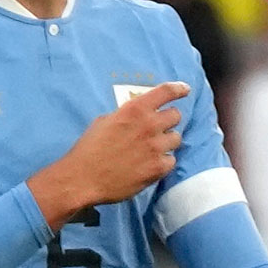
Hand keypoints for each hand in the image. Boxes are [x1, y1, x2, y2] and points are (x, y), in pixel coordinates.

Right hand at [28, 81, 189, 226]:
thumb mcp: (105, 121)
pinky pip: (171, 160)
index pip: (165, 92)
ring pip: (176, 138)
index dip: (178, 89)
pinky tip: (149, 164)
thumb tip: (139, 116)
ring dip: (166, 142)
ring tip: (151, 149)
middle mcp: (149, 125)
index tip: (184, 89)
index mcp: (134, 109)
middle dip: (168, 120)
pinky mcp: (158, 168)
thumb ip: (127, 116)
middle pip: (176, 115)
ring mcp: (155, 147)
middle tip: (158, 128)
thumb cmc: (89, 149)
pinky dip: (163, 162)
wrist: (83, 178)